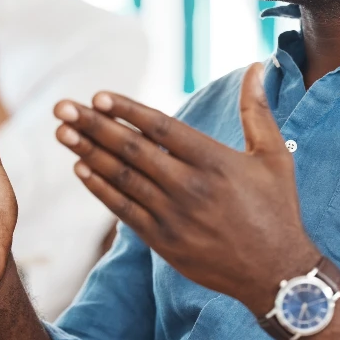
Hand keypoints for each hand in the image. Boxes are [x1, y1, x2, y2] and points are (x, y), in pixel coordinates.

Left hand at [53, 63, 319, 313]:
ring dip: (88, 153)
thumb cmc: (277, 209)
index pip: (160, 128)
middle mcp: (189, 186)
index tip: (96, 96)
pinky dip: (100, 188)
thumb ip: (257, 110)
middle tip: (62, 108)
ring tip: (62, 132)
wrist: (276, 273)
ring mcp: (173, 216)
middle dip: (93, 125)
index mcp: (213, 161)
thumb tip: (256, 66)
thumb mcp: (274, 156)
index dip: (126, 110)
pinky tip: (81, 168)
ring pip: (122, 178)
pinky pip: (123, 210)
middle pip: (132, 149)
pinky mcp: (163, 241)